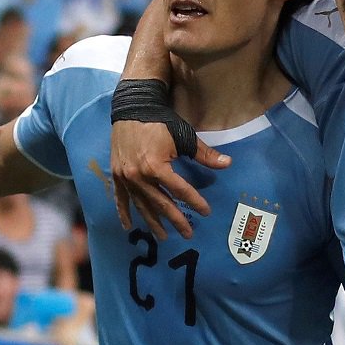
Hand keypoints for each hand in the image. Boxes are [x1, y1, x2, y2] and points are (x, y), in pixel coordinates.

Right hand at [109, 121, 228, 239]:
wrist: (133, 108)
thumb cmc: (161, 121)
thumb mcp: (184, 137)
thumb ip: (204, 154)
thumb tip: (228, 163)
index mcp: (156, 167)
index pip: (180, 190)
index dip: (194, 201)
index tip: (206, 212)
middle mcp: (139, 177)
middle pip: (161, 203)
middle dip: (175, 219)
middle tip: (188, 233)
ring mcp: (125, 178)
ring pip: (141, 205)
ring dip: (153, 222)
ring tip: (163, 236)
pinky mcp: (116, 175)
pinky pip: (120, 198)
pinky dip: (124, 212)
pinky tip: (128, 226)